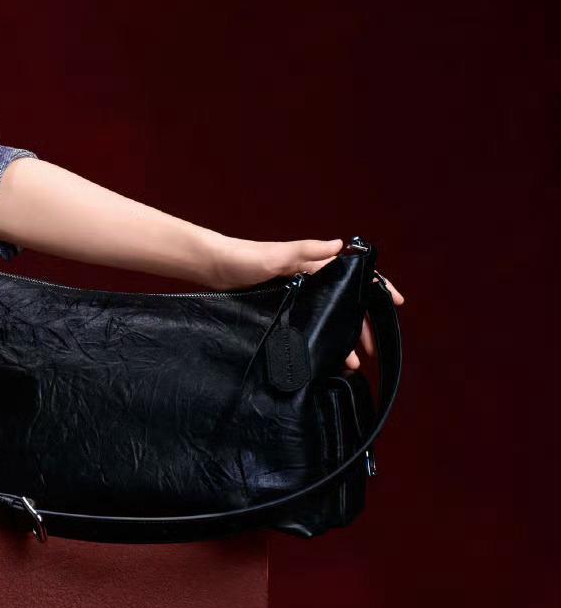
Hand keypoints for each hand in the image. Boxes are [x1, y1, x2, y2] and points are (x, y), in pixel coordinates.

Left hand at [206, 236, 405, 370]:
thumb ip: (307, 250)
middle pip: (345, 303)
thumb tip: (340, 245)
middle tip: (370, 350)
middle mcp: (309, 280)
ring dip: (340, 339)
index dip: (377, 287)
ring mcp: (296, 296)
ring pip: (327, 319)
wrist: (211, 269)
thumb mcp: (276, 253)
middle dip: (361, 325)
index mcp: (313, 264)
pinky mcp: (280, 309)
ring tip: (349, 362)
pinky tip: (324, 358)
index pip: (354, 274)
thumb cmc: (243, 257)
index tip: (397, 303)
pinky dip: (319, 341)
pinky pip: (308, 326)